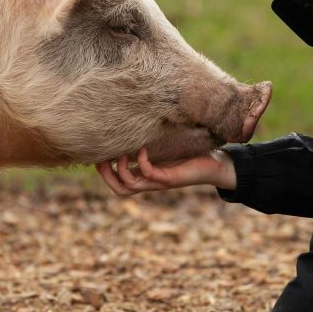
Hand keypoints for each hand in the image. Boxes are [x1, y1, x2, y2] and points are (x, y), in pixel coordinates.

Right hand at [95, 147, 236, 196]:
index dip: (104, 172)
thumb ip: (151, 140)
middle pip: (119, 189)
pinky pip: (149, 174)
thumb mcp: (166, 146)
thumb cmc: (191, 153)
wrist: (216, 164)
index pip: (118, 182)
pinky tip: (143, 149)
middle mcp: (150, 182)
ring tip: (120, 153)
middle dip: (106, 175)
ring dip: (120, 170)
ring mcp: (158, 182)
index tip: (96, 155)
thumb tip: (135, 122)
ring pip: (129, 186)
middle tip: (99, 159)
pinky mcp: (169, 178)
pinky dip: (141, 162)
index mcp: (146, 176)